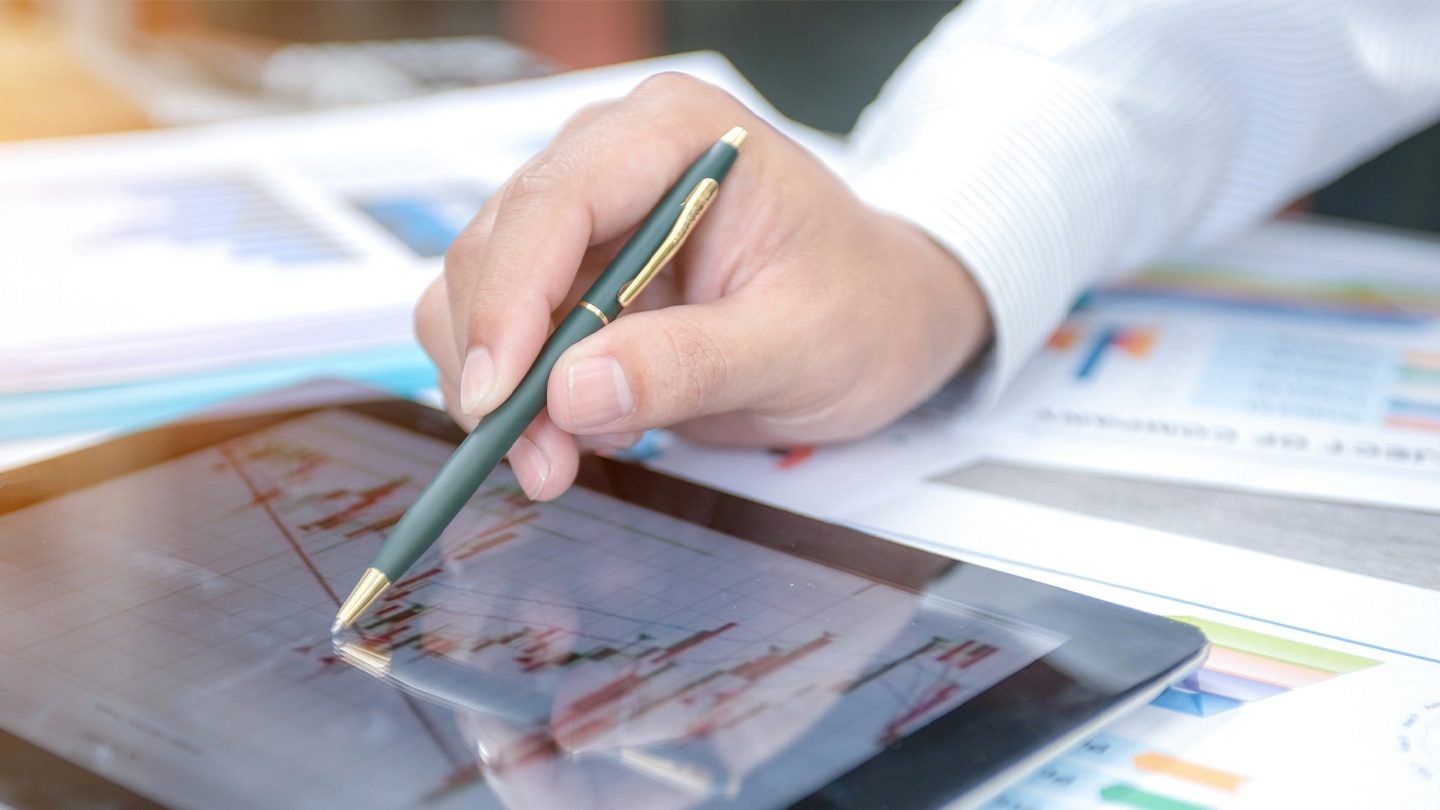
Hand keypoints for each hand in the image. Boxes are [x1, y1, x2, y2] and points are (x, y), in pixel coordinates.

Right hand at [415, 73, 991, 499]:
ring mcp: (586, 218)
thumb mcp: (796, 345)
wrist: (883, 320)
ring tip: (555, 462)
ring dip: (498, 389)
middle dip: (500, 363)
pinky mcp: (573, 277)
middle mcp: (612, 158)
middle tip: (537, 461)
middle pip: (497, 246)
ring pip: (478, 293)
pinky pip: (504, 333)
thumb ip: (688, 365)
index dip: (510, 299)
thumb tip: (570, 394)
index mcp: (675, 135)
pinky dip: (516, 396)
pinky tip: (571, 436)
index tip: (501, 396)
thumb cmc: (862, 307)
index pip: (557, 200)